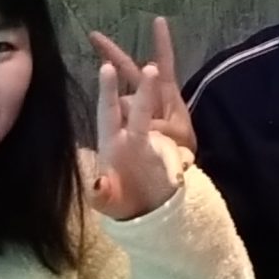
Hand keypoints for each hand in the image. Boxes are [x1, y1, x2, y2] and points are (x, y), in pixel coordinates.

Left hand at [88, 59, 180, 220]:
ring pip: (161, 120)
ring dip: (164, 107)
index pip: (109, 112)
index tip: (107, 66)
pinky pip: (178, 148)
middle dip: (146, 89)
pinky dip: (181, 150)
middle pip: (139, 108)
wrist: (145, 212)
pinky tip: (182, 147)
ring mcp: (154, 144)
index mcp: (112, 142)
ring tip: (168, 88)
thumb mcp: (108, 202)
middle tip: (152, 67)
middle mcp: (132, 137)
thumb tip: (97, 184)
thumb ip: (101, 194)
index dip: (108, 91)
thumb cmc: (121, 201)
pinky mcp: (172, 157)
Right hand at [89, 18, 194, 155]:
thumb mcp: (177, 135)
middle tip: (93, 35)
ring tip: (139, 130)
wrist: (173, 170)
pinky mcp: (125, 123)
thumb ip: (162, 126)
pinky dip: (114, 119)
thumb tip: (139, 118)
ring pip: (121, 100)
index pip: (165, 62)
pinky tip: (114, 126)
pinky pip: (116, 115)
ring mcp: (136, 108)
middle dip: (112, 53)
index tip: (159, 20)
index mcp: (166, 93)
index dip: (162, 42)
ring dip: (122, 112)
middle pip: (130, 70)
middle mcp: (149, 96)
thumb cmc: (181, 147)